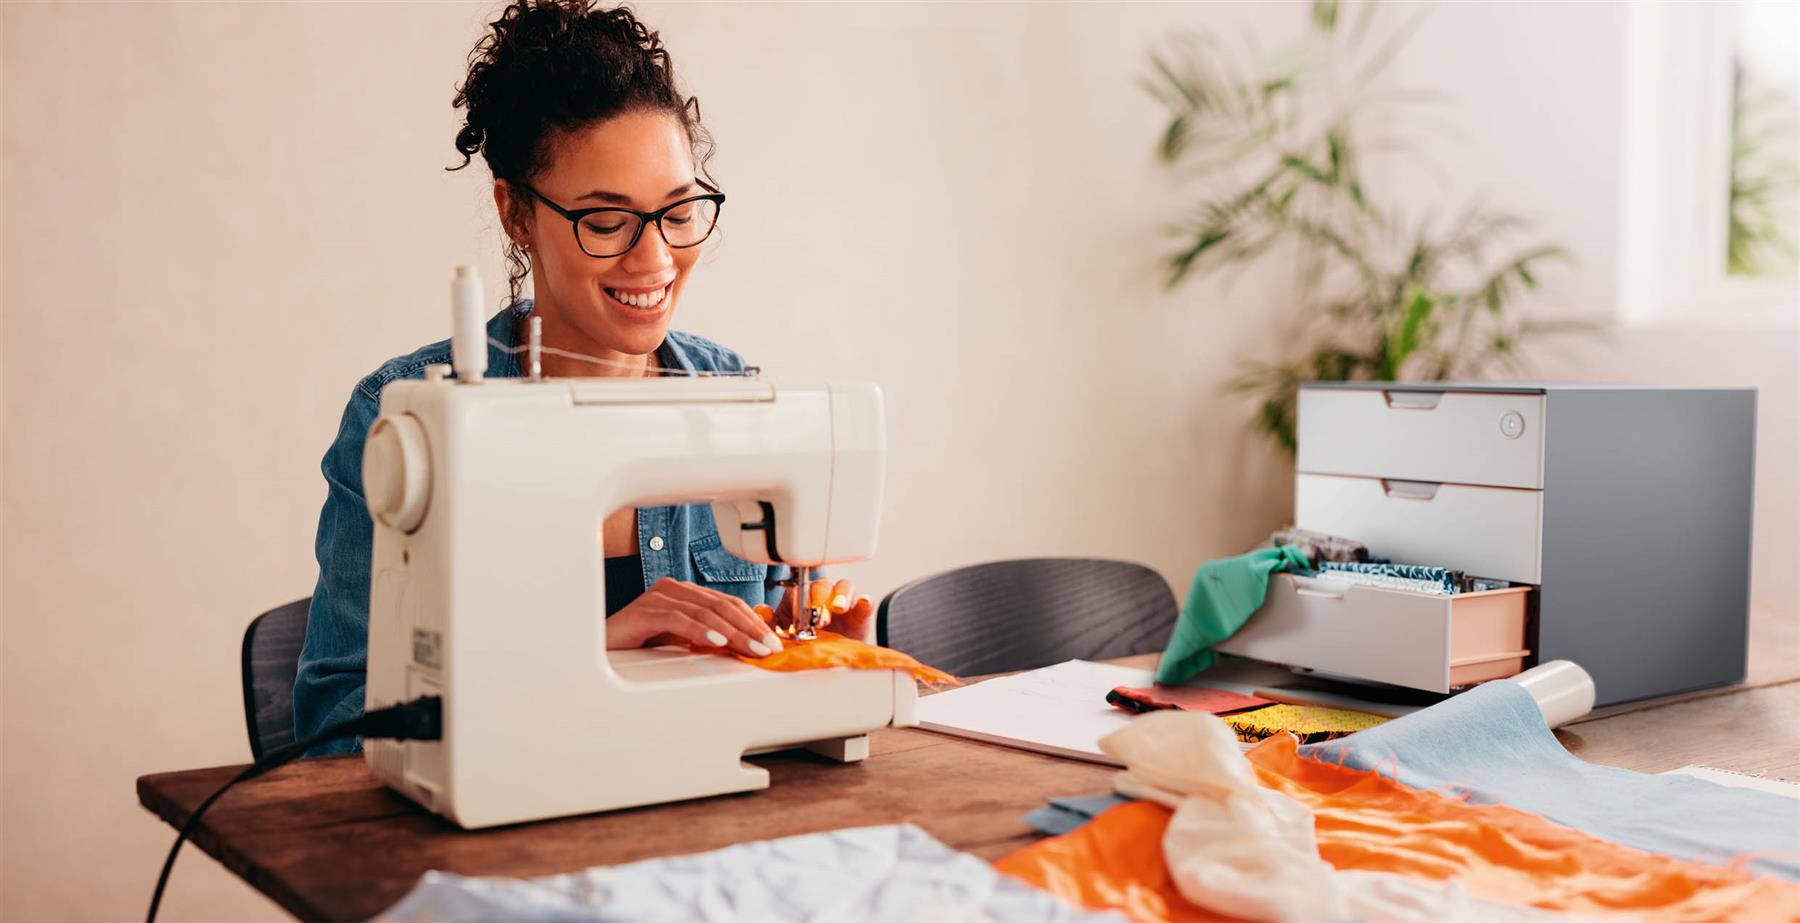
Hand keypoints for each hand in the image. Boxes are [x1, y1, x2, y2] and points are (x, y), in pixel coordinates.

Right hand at [607, 577, 785, 656]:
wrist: (600, 650)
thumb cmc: (639, 646)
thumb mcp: (683, 640)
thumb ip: (710, 636)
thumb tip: (747, 644)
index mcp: (686, 593)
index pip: (728, 603)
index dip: (753, 622)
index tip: (772, 642)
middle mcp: (674, 589)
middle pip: (721, 606)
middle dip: (749, 628)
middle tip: (768, 647)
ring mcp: (659, 597)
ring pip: (705, 611)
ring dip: (733, 632)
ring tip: (752, 648)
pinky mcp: (644, 611)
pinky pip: (679, 619)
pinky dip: (701, 630)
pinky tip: (717, 641)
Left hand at [770, 578, 874, 642]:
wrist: (826, 663)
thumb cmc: (803, 645)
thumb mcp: (784, 637)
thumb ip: (770, 624)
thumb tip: (761, 611)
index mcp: (800, 600)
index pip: (798, 589)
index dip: (798, 599)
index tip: (797, 614)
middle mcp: (821, 598)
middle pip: (821, 585)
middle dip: (819, 598)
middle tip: (818, 617)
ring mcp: (842, 604)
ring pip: (844, 587)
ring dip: (841, 595)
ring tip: (839, 608)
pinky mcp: (859, 615)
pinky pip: (865, 604)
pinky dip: (864, 603)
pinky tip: (864, 603)